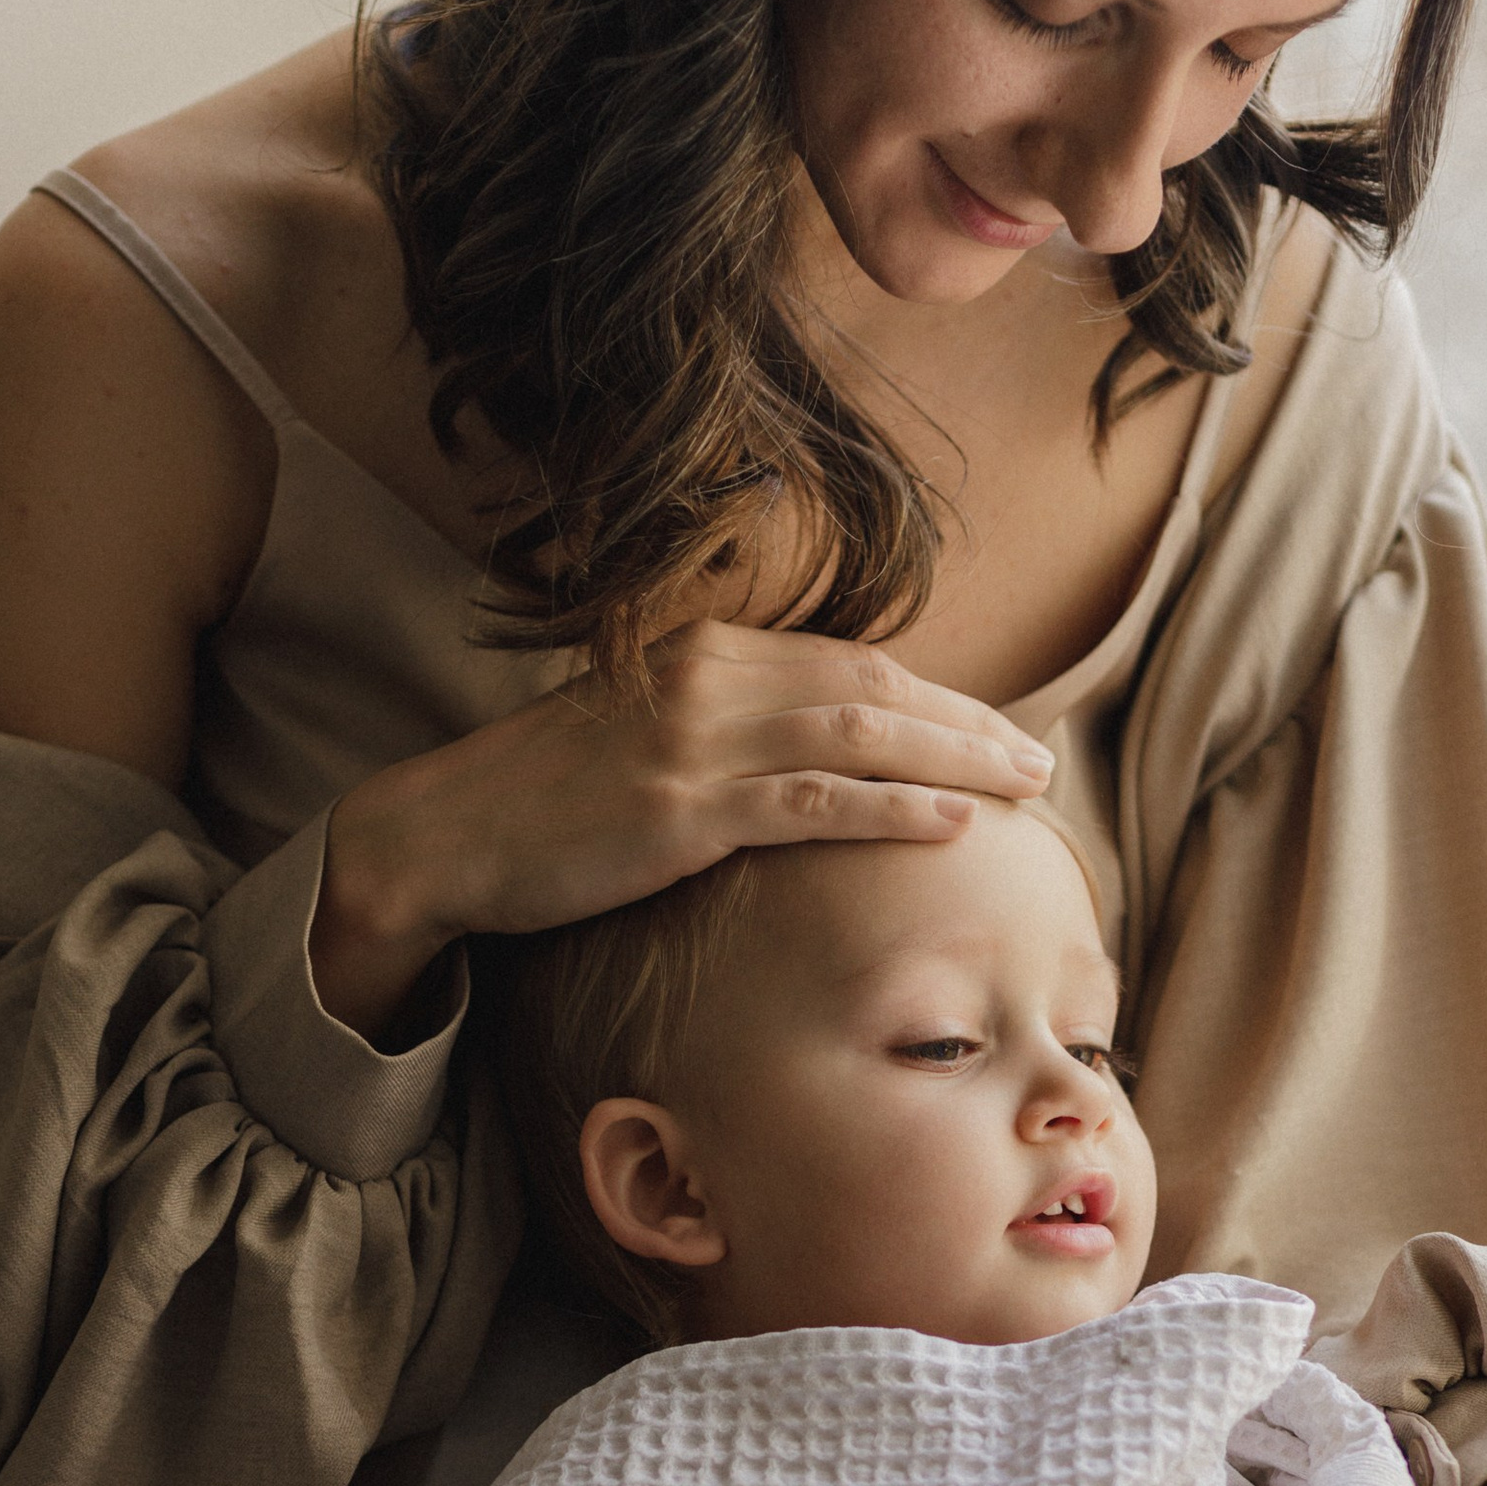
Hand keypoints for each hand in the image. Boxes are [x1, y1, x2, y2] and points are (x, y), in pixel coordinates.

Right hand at [311, 619, 1053, 1034]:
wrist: (447, 833)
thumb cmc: (547, 799)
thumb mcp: (644, 734)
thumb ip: (726, 726)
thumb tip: (816, 752)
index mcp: (706, 652)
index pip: (853, 663)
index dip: (939, 697)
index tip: (999, 730)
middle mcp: (709, 679)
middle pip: (875, 688)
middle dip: (969, 723)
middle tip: (1040, 760)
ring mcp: (695, 742)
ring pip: (861, 736)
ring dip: (956, 759)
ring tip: (1022, 787)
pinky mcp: (682, 810)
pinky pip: (812, 802)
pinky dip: (891, 807)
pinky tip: (952, 823)